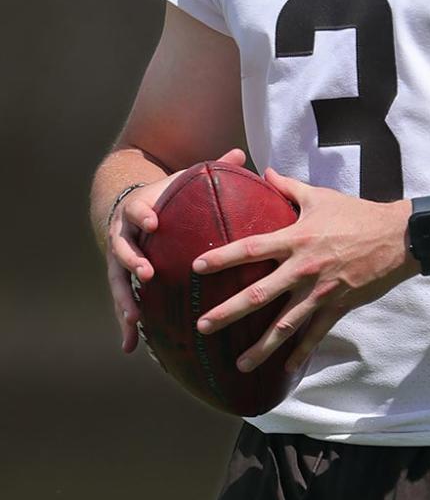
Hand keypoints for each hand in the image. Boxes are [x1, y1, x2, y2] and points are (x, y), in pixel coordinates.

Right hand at [108, 147, 247, 354]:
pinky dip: (124, 325)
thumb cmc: (168, 197)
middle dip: (132, 262)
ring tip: (135, 318)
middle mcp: (123, 236)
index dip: (143, 216)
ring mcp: (119, 261)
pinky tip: (130, 347)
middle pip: (121, 249)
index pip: (137, 210)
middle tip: (147, 273)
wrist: (134, 210)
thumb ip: (211, 169)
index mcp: (139, 209)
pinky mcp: (122, 282)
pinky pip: (122, 304)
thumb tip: (241, 153)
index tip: (154, 224)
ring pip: (117, 281)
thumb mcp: (183, 181)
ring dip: (125, 299)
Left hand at [191, 168, 410, 375]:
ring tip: (238, 364)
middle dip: (227, 313)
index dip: (222, 257)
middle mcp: (302, 268)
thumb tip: (265, 172)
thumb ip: (289, 187)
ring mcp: (319, 292)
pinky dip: (299, 353)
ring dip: (259, 346)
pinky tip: (285, 369)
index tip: (197, 267)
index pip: (251, 248)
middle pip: (258, 294)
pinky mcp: (336, 307)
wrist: (395, 237)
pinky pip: (314, 335)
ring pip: (283, 325)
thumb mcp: (320, 196)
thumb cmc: (356, 213)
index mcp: (296, 238)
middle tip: (202, 326)